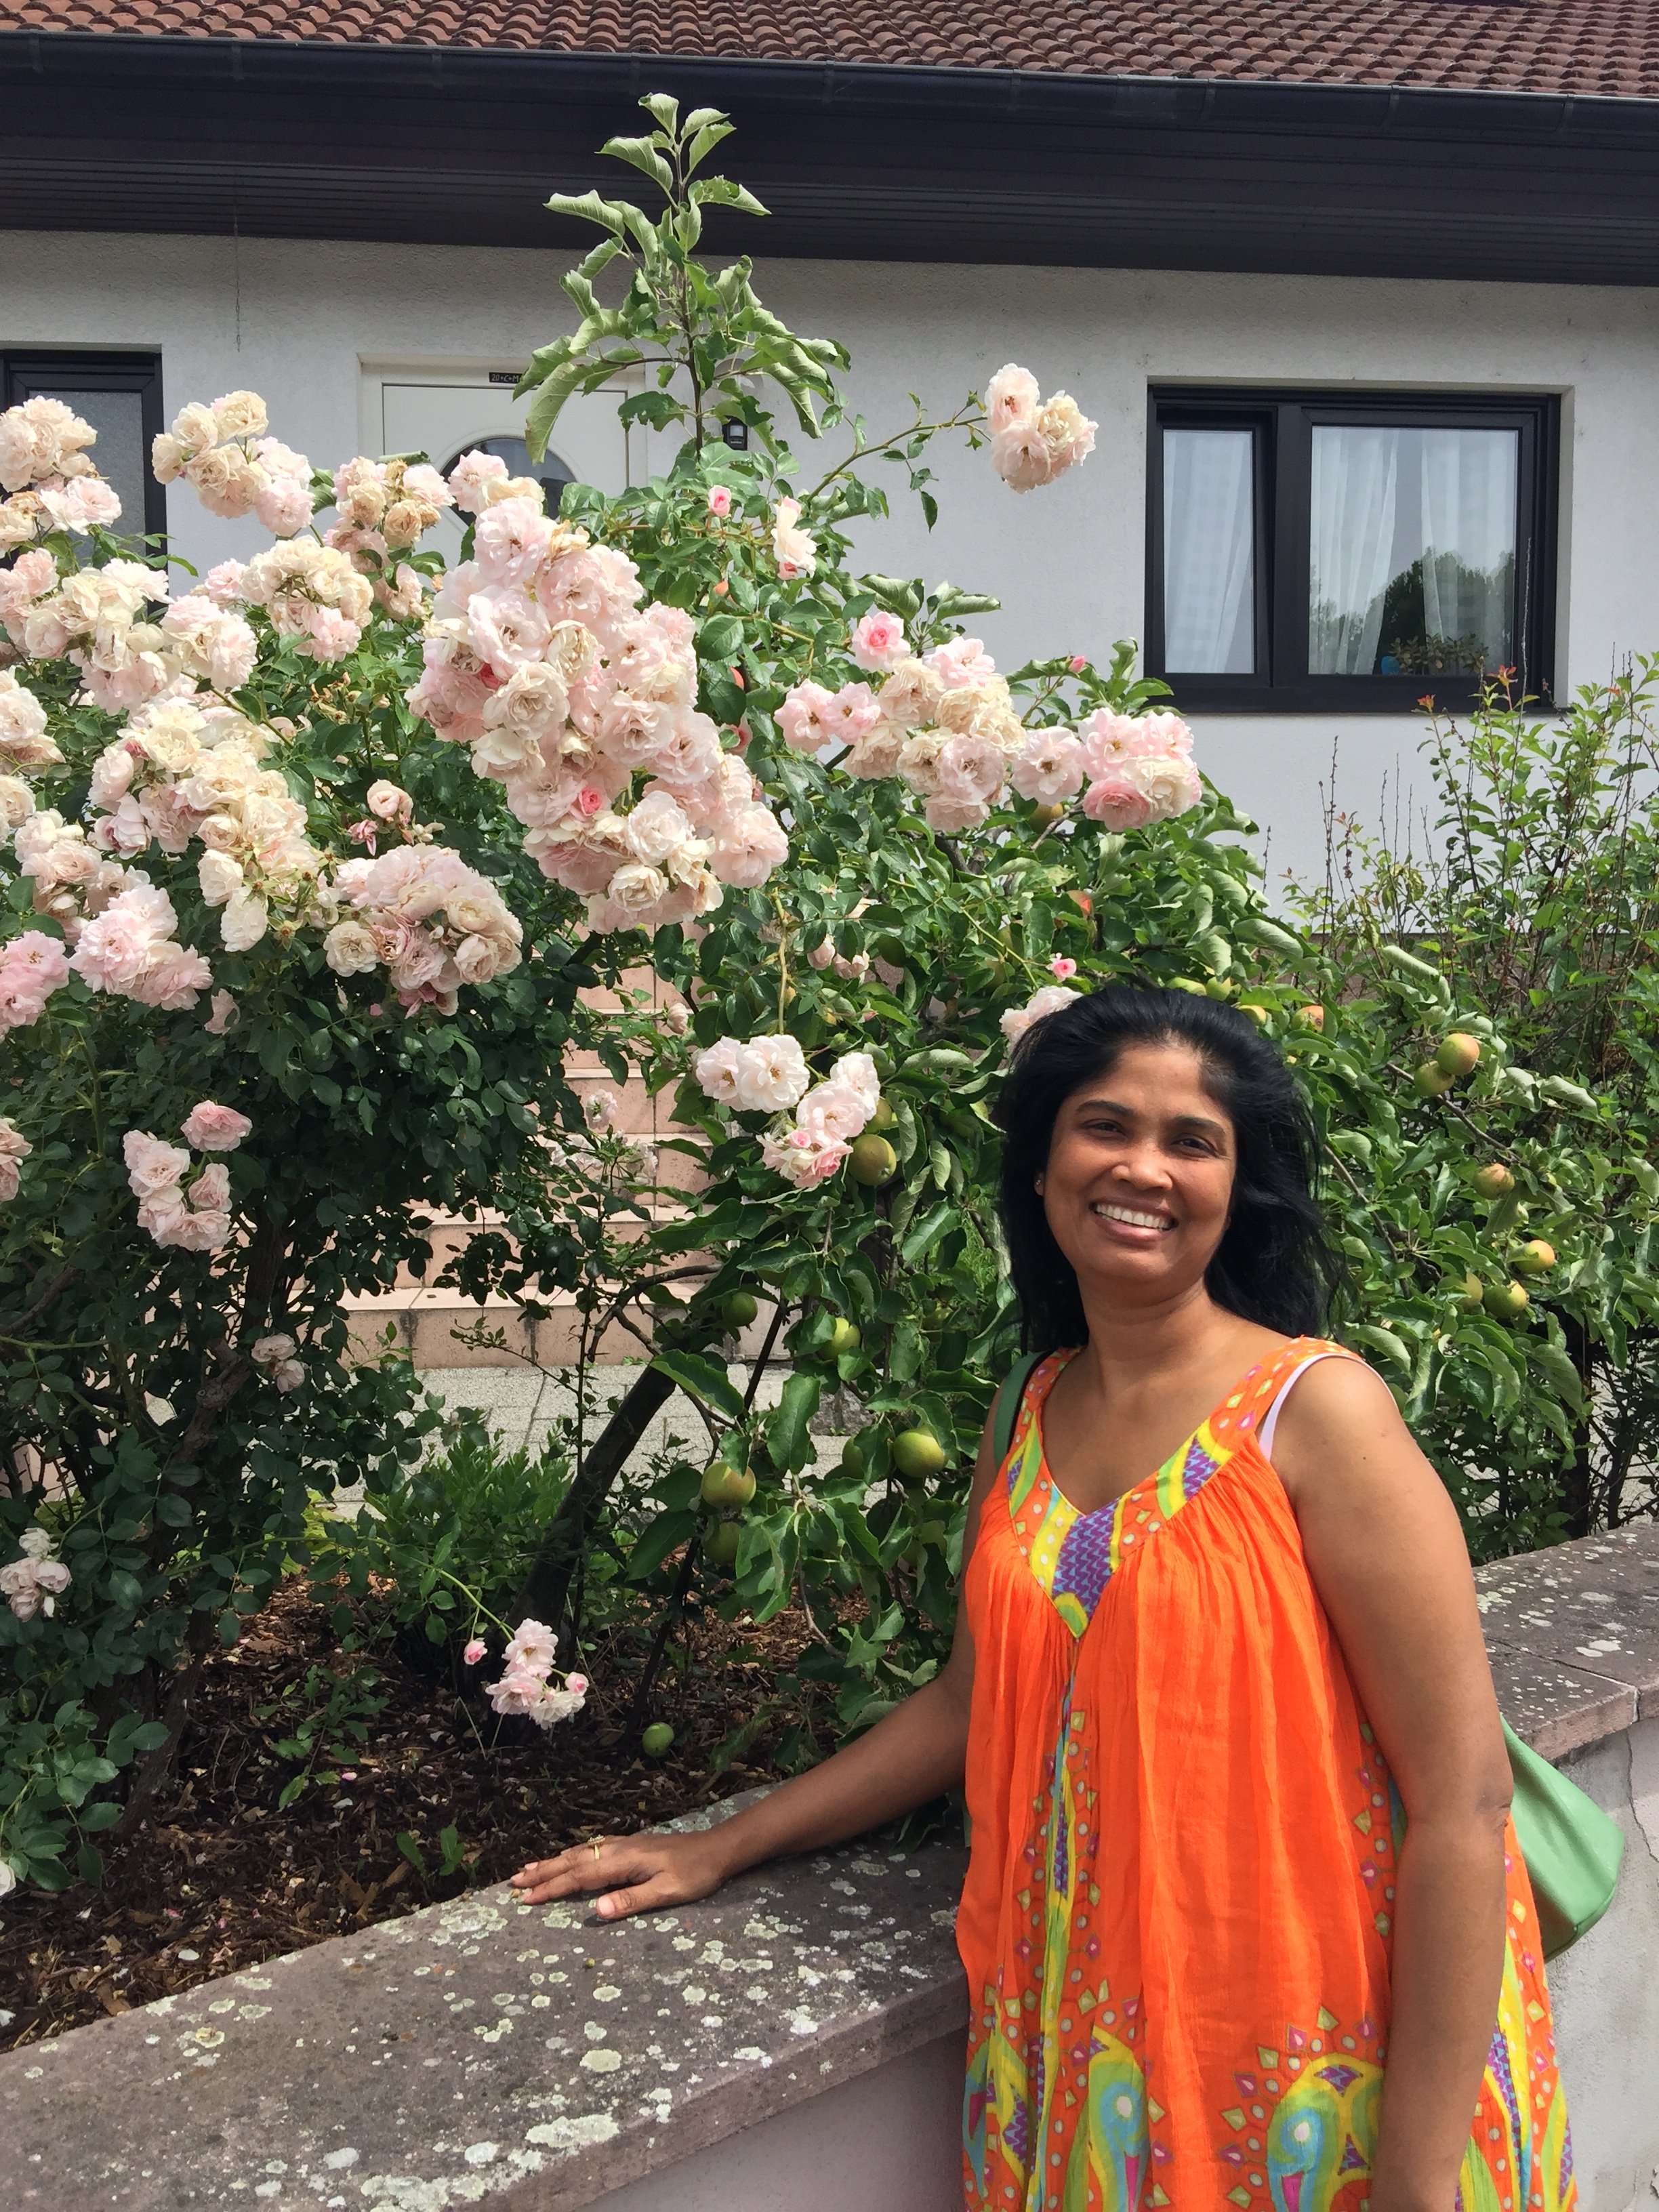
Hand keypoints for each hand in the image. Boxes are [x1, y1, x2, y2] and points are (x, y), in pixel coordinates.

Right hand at [510, 1827, 734, 1920]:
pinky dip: (571, 1856)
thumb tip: (596, 1911)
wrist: (716, 1849)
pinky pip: (590, 1850)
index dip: (551, 1888)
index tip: (525, 1899)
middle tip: (513, 1883)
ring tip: (528, 1870)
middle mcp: (617, 1849)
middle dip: (542, 1873)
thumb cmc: (694, 1874)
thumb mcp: (666, 1892)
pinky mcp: (630, 1846)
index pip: (579, 1876)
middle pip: (573, 1860)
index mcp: (622, 1861)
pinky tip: (567, 1857)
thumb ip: (631, 1901)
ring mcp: (623, 1845)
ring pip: (579, 1853)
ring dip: (553, 1862)